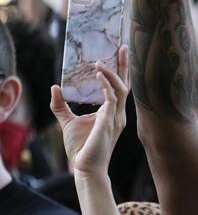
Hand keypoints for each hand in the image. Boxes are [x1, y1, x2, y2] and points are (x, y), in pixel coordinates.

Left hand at [51, 46, 128, 174]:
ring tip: (100, 62)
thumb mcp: (68, 122)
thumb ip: (61, 105)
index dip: (119, 71)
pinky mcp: (109, 122)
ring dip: (111, 74)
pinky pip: (112, 99)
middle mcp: (118, 113)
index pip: (119, 87)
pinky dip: (106, 86)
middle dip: (124, 65)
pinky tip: (98, 76)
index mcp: (112, 112)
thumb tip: (55, 87)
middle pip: (125, 84)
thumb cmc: (81, 148)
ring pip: (120, 90)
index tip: (117, 53)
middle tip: (121, 47)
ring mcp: (116, 117)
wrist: (86, 168)